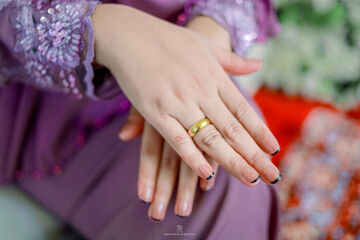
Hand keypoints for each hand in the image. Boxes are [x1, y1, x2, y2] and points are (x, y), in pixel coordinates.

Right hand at [92, 4, 280, 186]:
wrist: (129, 34)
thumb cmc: (168, 40)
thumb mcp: (204, 45)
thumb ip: (232, 60)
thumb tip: (258, 65)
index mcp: (214, 76)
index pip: (242, 109)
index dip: (259, 131)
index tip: (274, 150)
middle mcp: (200, 91)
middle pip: (232, 129)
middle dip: (253, 155)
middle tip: (272, 175)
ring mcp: (178, 102)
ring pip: (209, 138)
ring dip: (231, 161)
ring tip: (250, 179)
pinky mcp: (155, 111)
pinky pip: (177, 139)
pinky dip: (192, 157)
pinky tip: (207, 174)